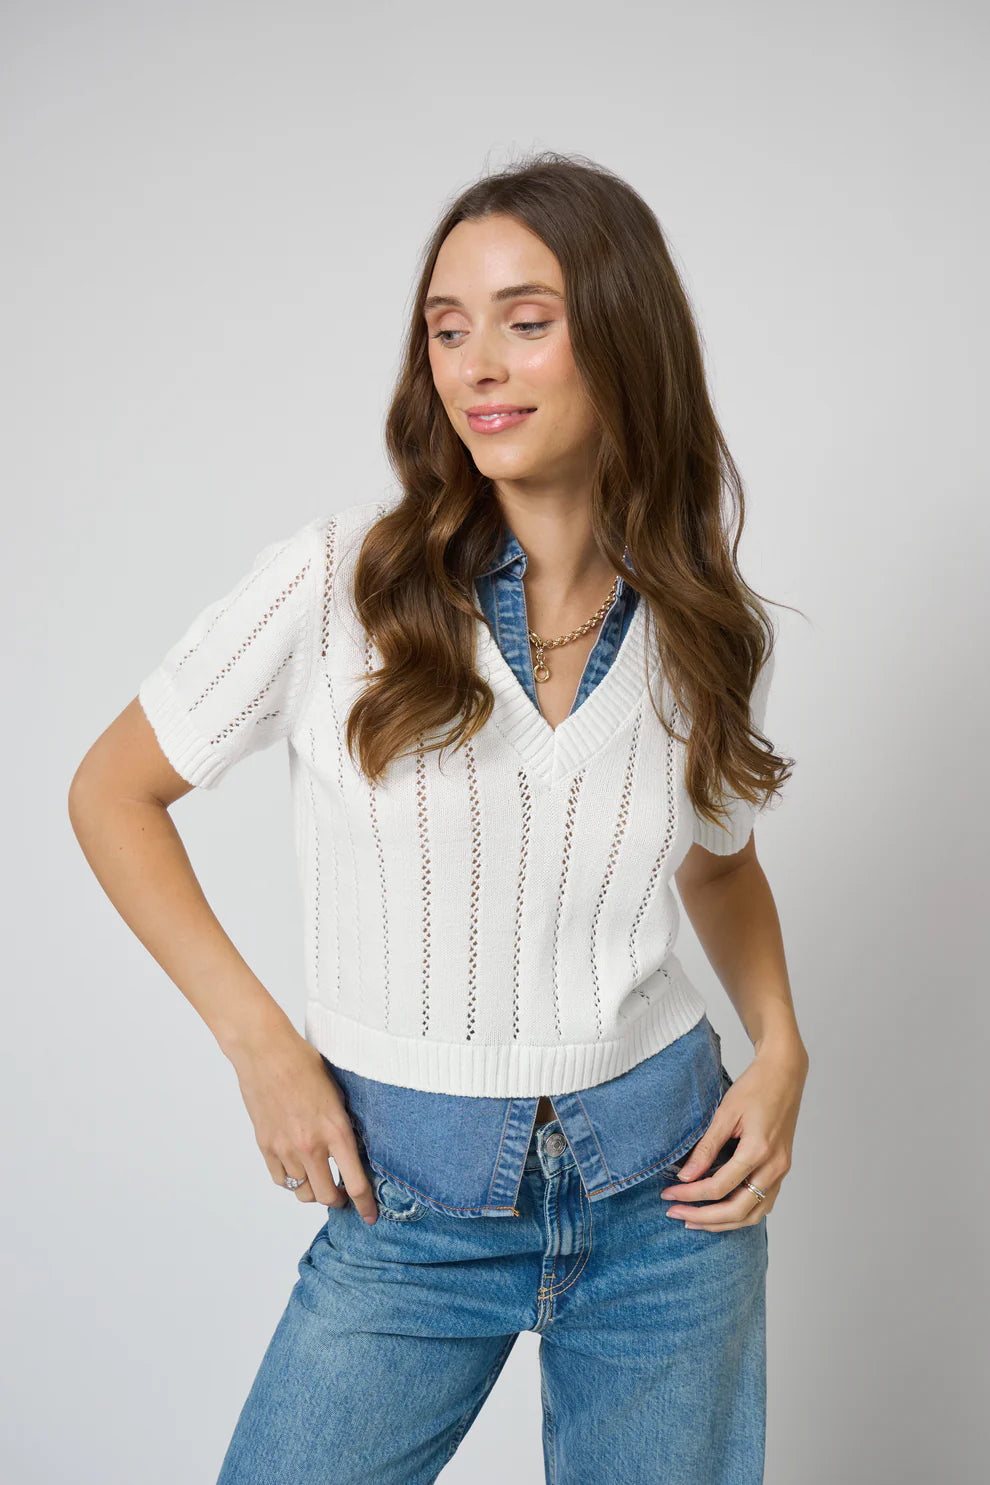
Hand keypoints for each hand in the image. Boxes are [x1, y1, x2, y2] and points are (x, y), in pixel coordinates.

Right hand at [228, 1026, 378, 1224]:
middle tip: (342, 1193)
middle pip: (327, 1197)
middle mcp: (310, 1146)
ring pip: (302, 1192)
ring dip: (314, 1190)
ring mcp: (285, 1149)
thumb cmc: (305, 1065)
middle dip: (339, 1200)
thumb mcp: (338, 1094)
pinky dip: (291, 1181)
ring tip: (319, 1177)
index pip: (356, 1182)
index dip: (365, 1205)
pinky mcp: (265, 1146)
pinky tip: (297, 1168)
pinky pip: (281, 1181)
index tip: (369, 1216)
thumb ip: (344, 1126)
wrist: (266, 1052)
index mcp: (336, 1130)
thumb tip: (354, 1151)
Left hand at [659, 1039, 807, 1230]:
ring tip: (694, 1220)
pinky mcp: (781, 1170)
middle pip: (737, 1210)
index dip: (690, 1195)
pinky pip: (763, 1203)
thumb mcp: (725, 1112)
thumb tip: (686, 1177)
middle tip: (675, 1213)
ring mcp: (781, 1171)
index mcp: (758, 1151)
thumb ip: (706, 1147)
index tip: (668, 1194)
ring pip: (753, 1214)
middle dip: (704, 1217)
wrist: (785, 1074)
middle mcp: (774, 1167)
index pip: (719, 1187)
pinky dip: (741, 1213)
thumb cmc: (755, 1087)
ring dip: (723, 1222)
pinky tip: (721, 1211)